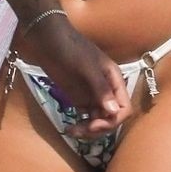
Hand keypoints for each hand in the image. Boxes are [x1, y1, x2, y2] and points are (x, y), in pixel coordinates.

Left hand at [17, 13, 128, 137]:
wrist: (46, 39)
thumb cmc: (70, 48)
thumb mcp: (87, 67)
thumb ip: (100, 89)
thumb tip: (113, 112)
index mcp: (114, 80)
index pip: (124, 108)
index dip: (113, 121)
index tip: (94, 125)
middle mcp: (106, 90)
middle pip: (112, 118)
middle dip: (99, 128)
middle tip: (80, 131)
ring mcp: (92, 94)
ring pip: (98, 120)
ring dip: (89, 130)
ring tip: (72, 132)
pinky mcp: (78, 98)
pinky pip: (86, 117)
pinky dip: (81, 125)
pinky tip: (69, 128)